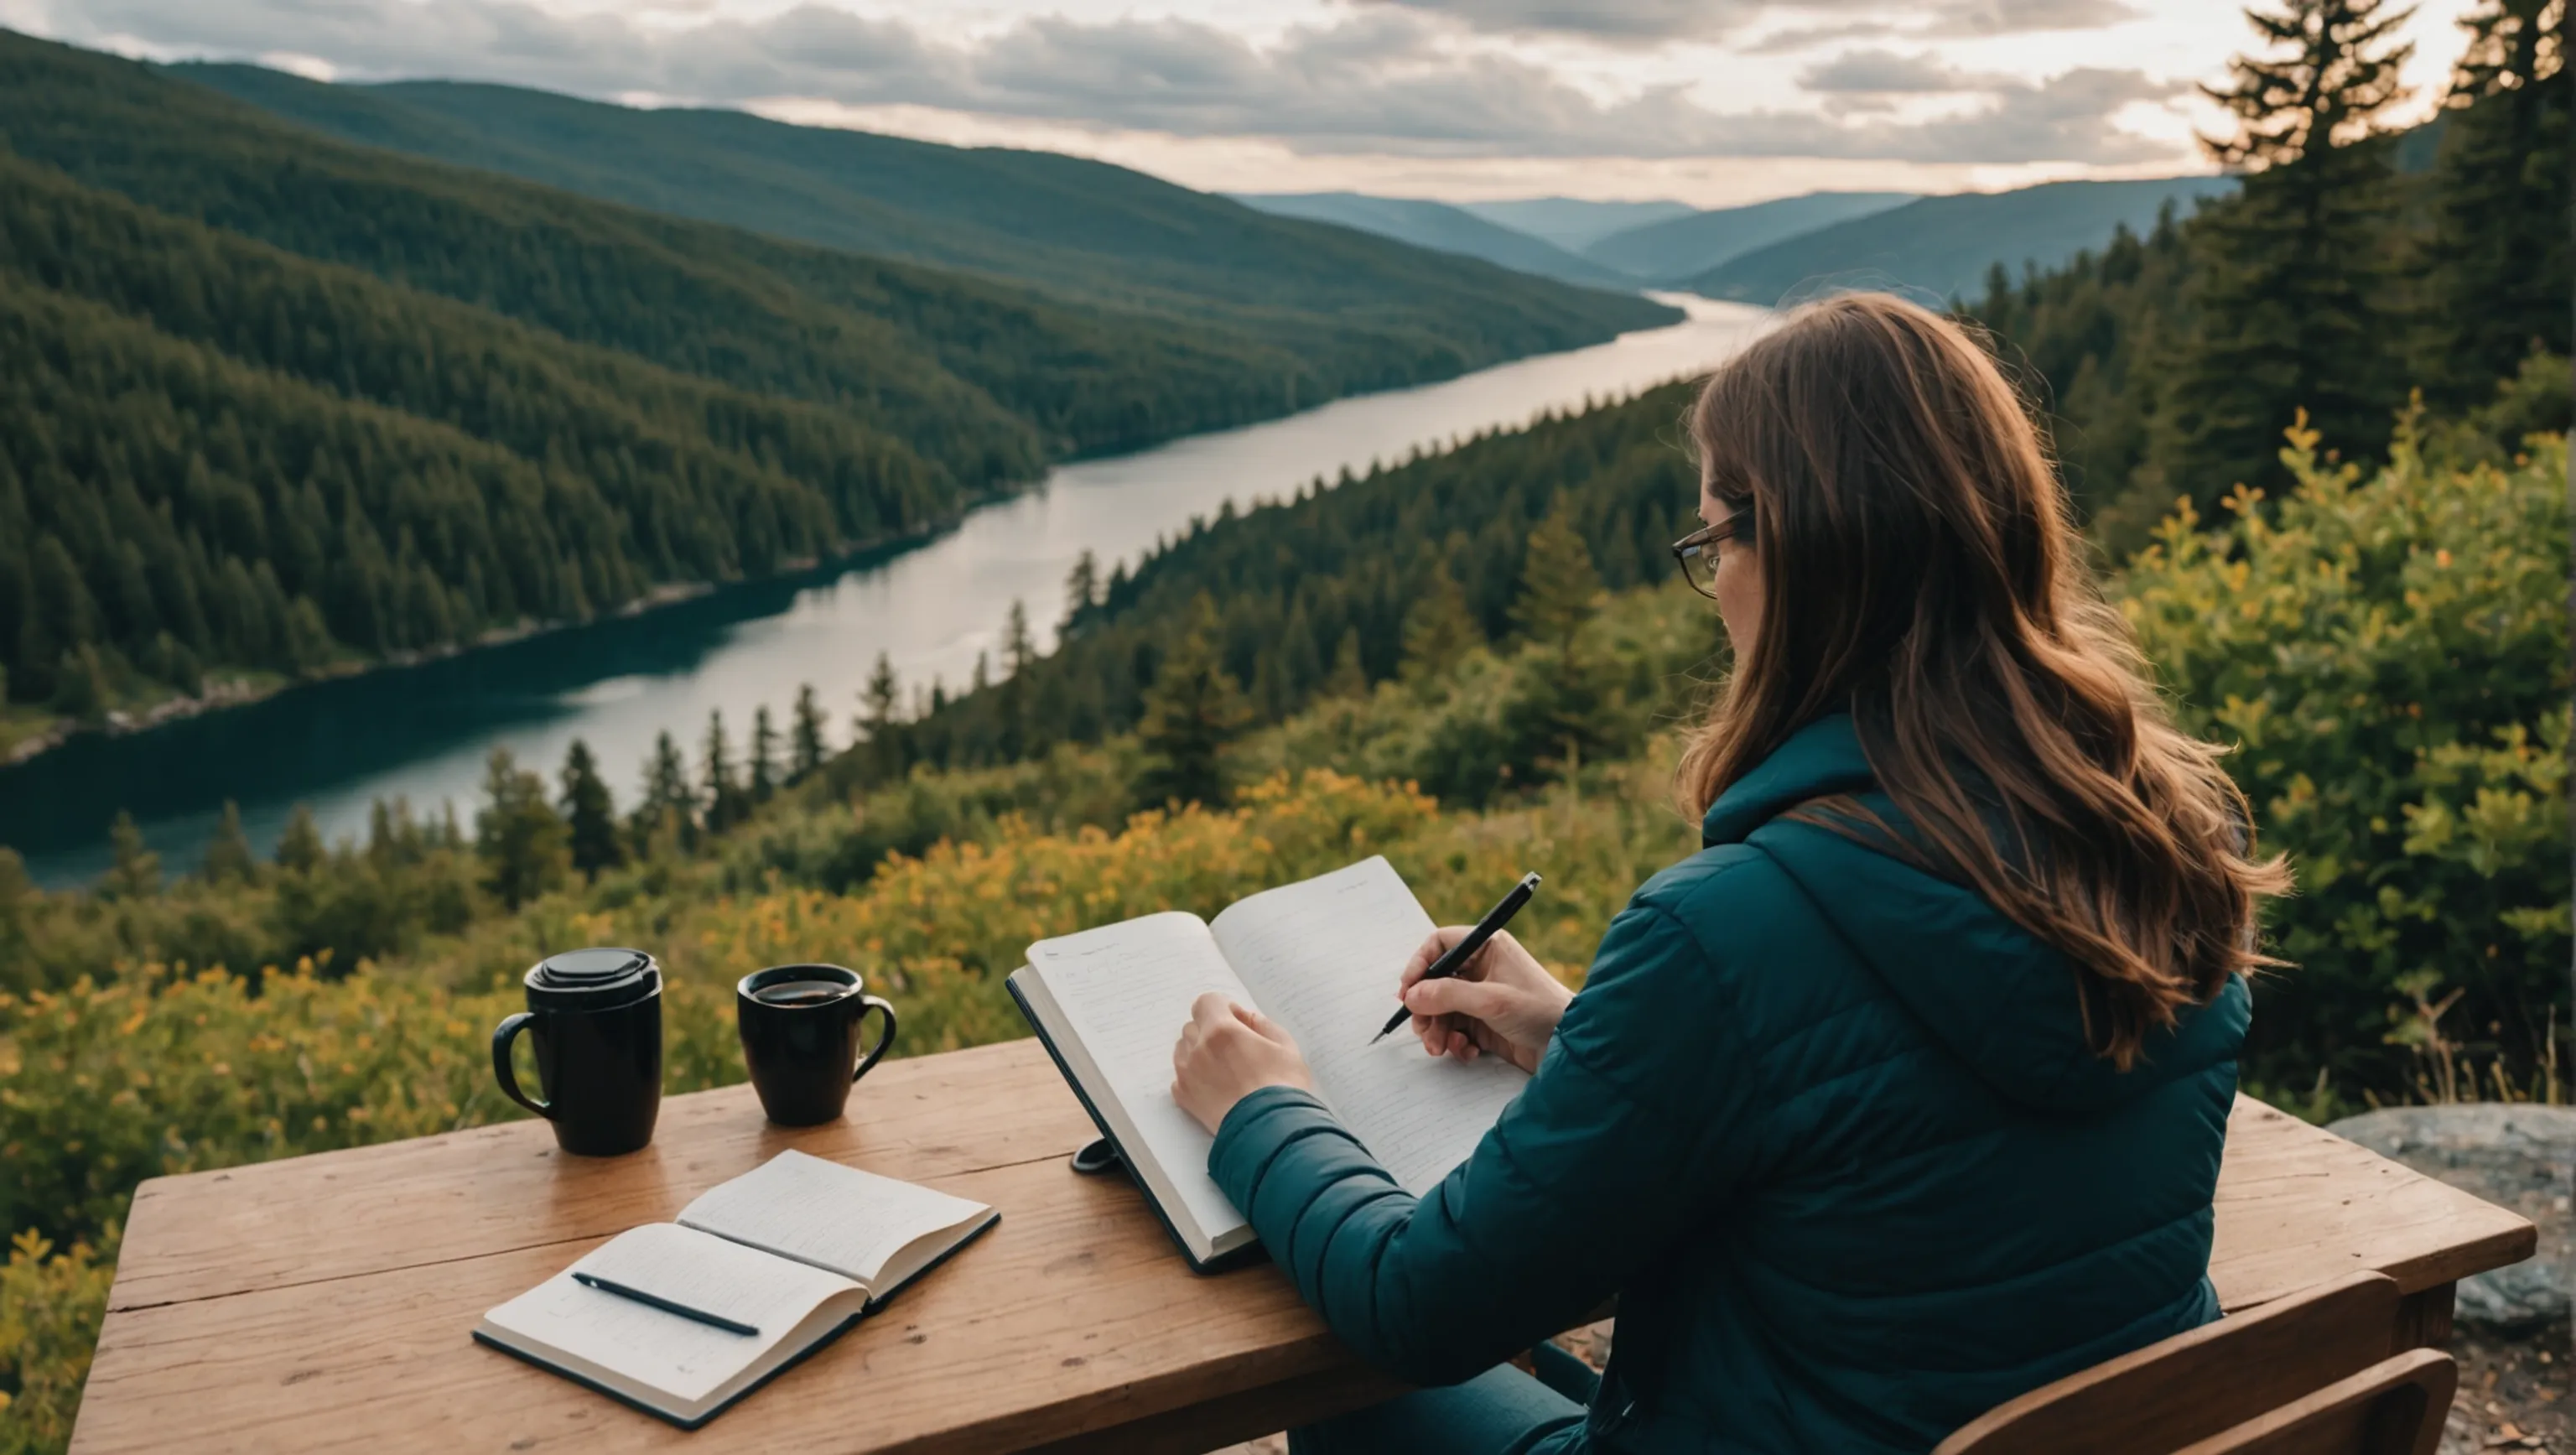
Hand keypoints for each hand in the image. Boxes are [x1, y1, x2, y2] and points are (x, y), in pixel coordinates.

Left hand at [1172, 993, 1317, 1133]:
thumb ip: (1262, 1024)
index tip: (1237, 1022)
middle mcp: (1199, 1048)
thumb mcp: (1286, 1046)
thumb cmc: (1283, 1088)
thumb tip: (1245, 1017)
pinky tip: (1216, 1087)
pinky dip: (1194, 1076)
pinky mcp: (1185, 1097)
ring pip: (1183, 1049)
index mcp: (1222, 1030)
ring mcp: (1188, 1074)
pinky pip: (1181, 1076)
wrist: (1270, 1132)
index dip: (1223, 1008)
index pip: (1206, 1002)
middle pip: (1194, 1026)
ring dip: (1200, 1052)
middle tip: (1235, 1048)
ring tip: (1225, 1069)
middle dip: (1211, 1030)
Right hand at [1398, 928, 1570, 1074]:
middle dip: (1426, 1008)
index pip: (1439, 944)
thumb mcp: (1491, 1000)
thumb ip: (1448, 995)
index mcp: (1486, 948)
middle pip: (1435, 981)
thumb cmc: (1539, 1011)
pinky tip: (1467, 1051)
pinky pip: (1455, 1027)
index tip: (1407, 992)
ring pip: (1441, 1008)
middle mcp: (1481, 968)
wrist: (1569, 1046)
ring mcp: (1481, 996)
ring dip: (1436, 1029)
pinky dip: (1454, 1041)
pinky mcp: (1484, 1021)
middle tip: (1422, 1030)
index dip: (1419, 965)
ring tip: (1440, 1048)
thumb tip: (1411, 996)